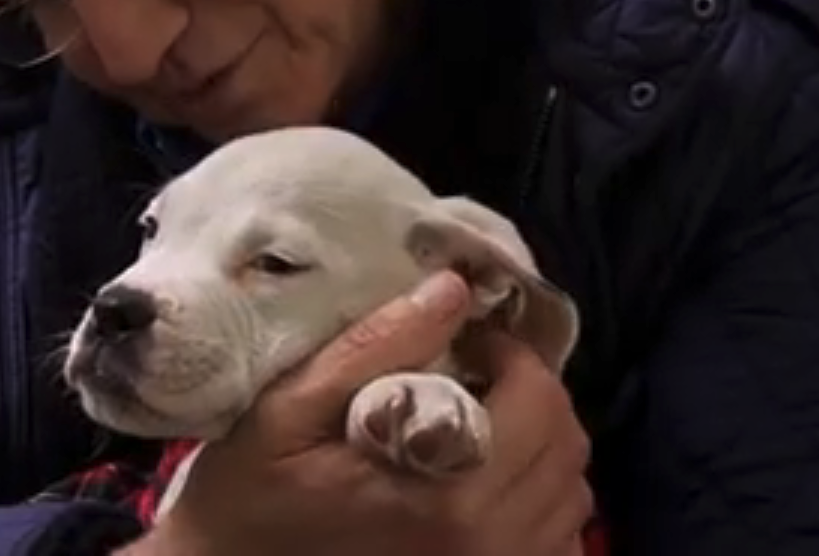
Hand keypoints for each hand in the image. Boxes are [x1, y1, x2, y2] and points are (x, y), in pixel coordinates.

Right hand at [129, 271, 592, 555]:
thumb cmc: (249, 493)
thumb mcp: (289, 407)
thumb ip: (375, 346)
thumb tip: (454, 288)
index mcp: (447, 493)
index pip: (538, 401)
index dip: (508, 352)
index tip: (461, 339)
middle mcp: (488, 541)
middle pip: (566, 445)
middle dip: (528, 392)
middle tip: (470, 372)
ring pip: (570, 493)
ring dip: (536, 445)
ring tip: (475, 424)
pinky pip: (555, 541)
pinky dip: (537, 504)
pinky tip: (484, 482)